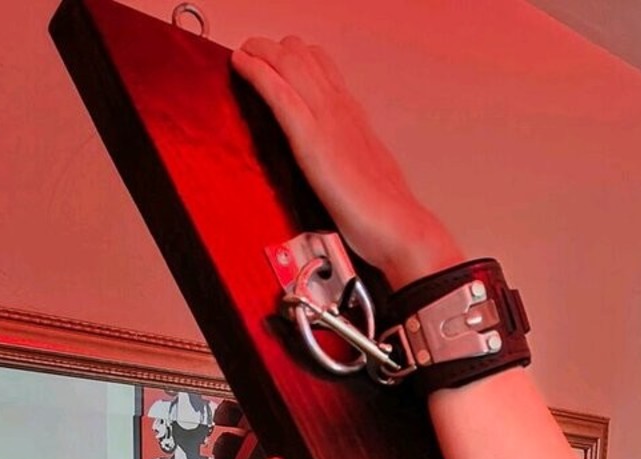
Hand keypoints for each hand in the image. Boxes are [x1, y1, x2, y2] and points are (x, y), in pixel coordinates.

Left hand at [232, 37, 461, 286]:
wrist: (398, 228)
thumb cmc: (385, 213)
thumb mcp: (366, 173)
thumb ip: (347, 159)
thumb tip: (335, 164)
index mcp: (353, 118)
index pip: (322, 68)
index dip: (296, 56)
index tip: (275, 57)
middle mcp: (341, 110)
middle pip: (303, 56)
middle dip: (272, 48)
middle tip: (252, 50)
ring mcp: (327, 121)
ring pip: (289, 64)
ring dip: (260, 51)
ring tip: (243, 52)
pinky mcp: (312, 139)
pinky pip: (279, 93)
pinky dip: (257, 72)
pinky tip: (241, 64)